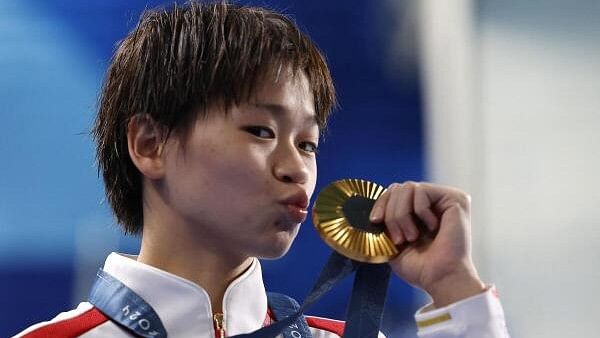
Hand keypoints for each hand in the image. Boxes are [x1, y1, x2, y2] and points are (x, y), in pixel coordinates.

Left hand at [369, 182, 486, 306]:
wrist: (439, 278)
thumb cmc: (420, 267)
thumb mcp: (392, 242)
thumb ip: (385, 222)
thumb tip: (371, 210)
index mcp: (419, 211)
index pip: (393, 192)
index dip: (381, 204)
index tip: (376, 222)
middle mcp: (433, 202)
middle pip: (398, 188)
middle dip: (391, 213)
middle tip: (400, 239)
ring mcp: (444, 199)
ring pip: (407, 187)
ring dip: (403, 215)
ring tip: (413, 236)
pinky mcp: (455, 198)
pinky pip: (422, 190)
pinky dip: (420, 210)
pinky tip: (433, 227)